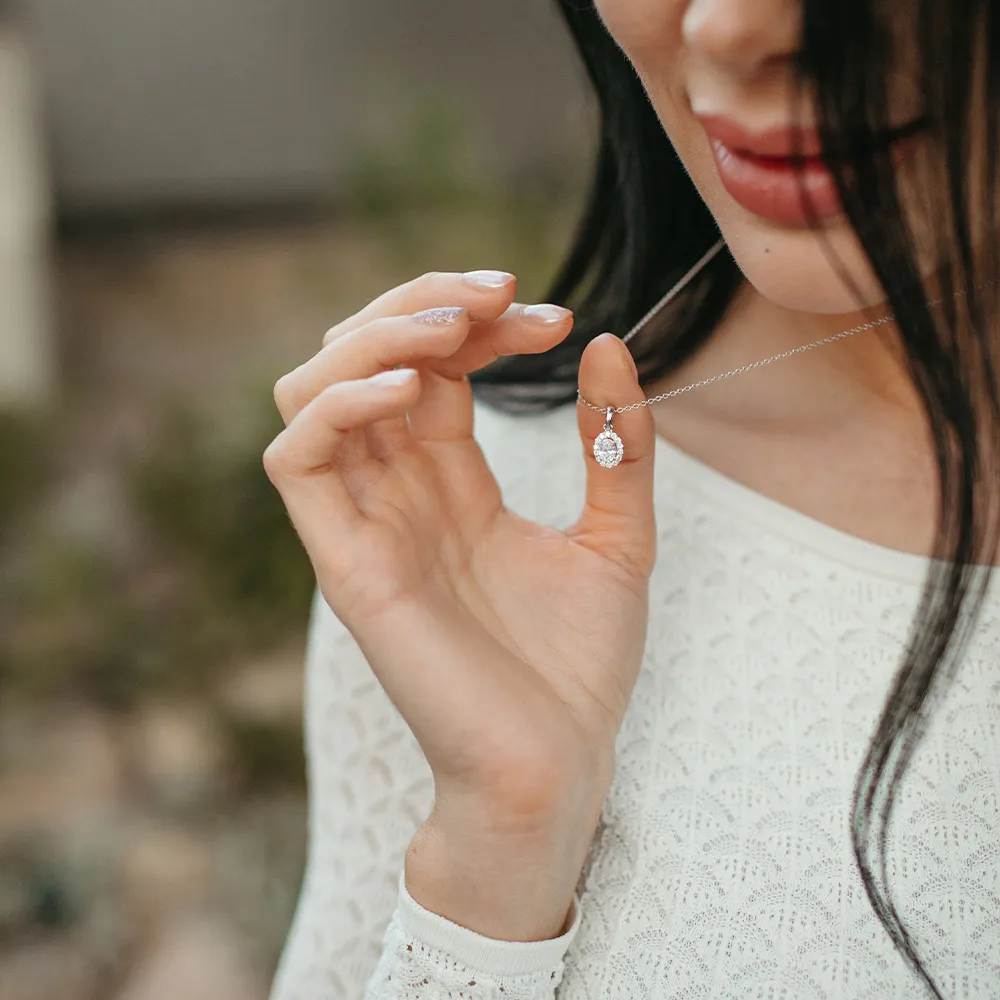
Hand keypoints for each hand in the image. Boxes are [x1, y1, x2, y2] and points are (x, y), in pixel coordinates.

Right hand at [264, 269, 656, 938]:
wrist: (557, 765)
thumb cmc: (579, 667)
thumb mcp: (620, 536)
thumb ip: (617, 445)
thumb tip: (608, 347)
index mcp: (452, 483)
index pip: (436, 367)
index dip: (482, 323)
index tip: (557, 319)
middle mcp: (399, 492)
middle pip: (366, 358)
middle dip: (423, 304)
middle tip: (501, 294)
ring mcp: (367, 523)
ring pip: (313, 390)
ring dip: (373, 337)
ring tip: (451, 329)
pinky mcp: (346, 563)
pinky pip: (299, 460)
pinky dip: (341, 404)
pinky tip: (413, 388)